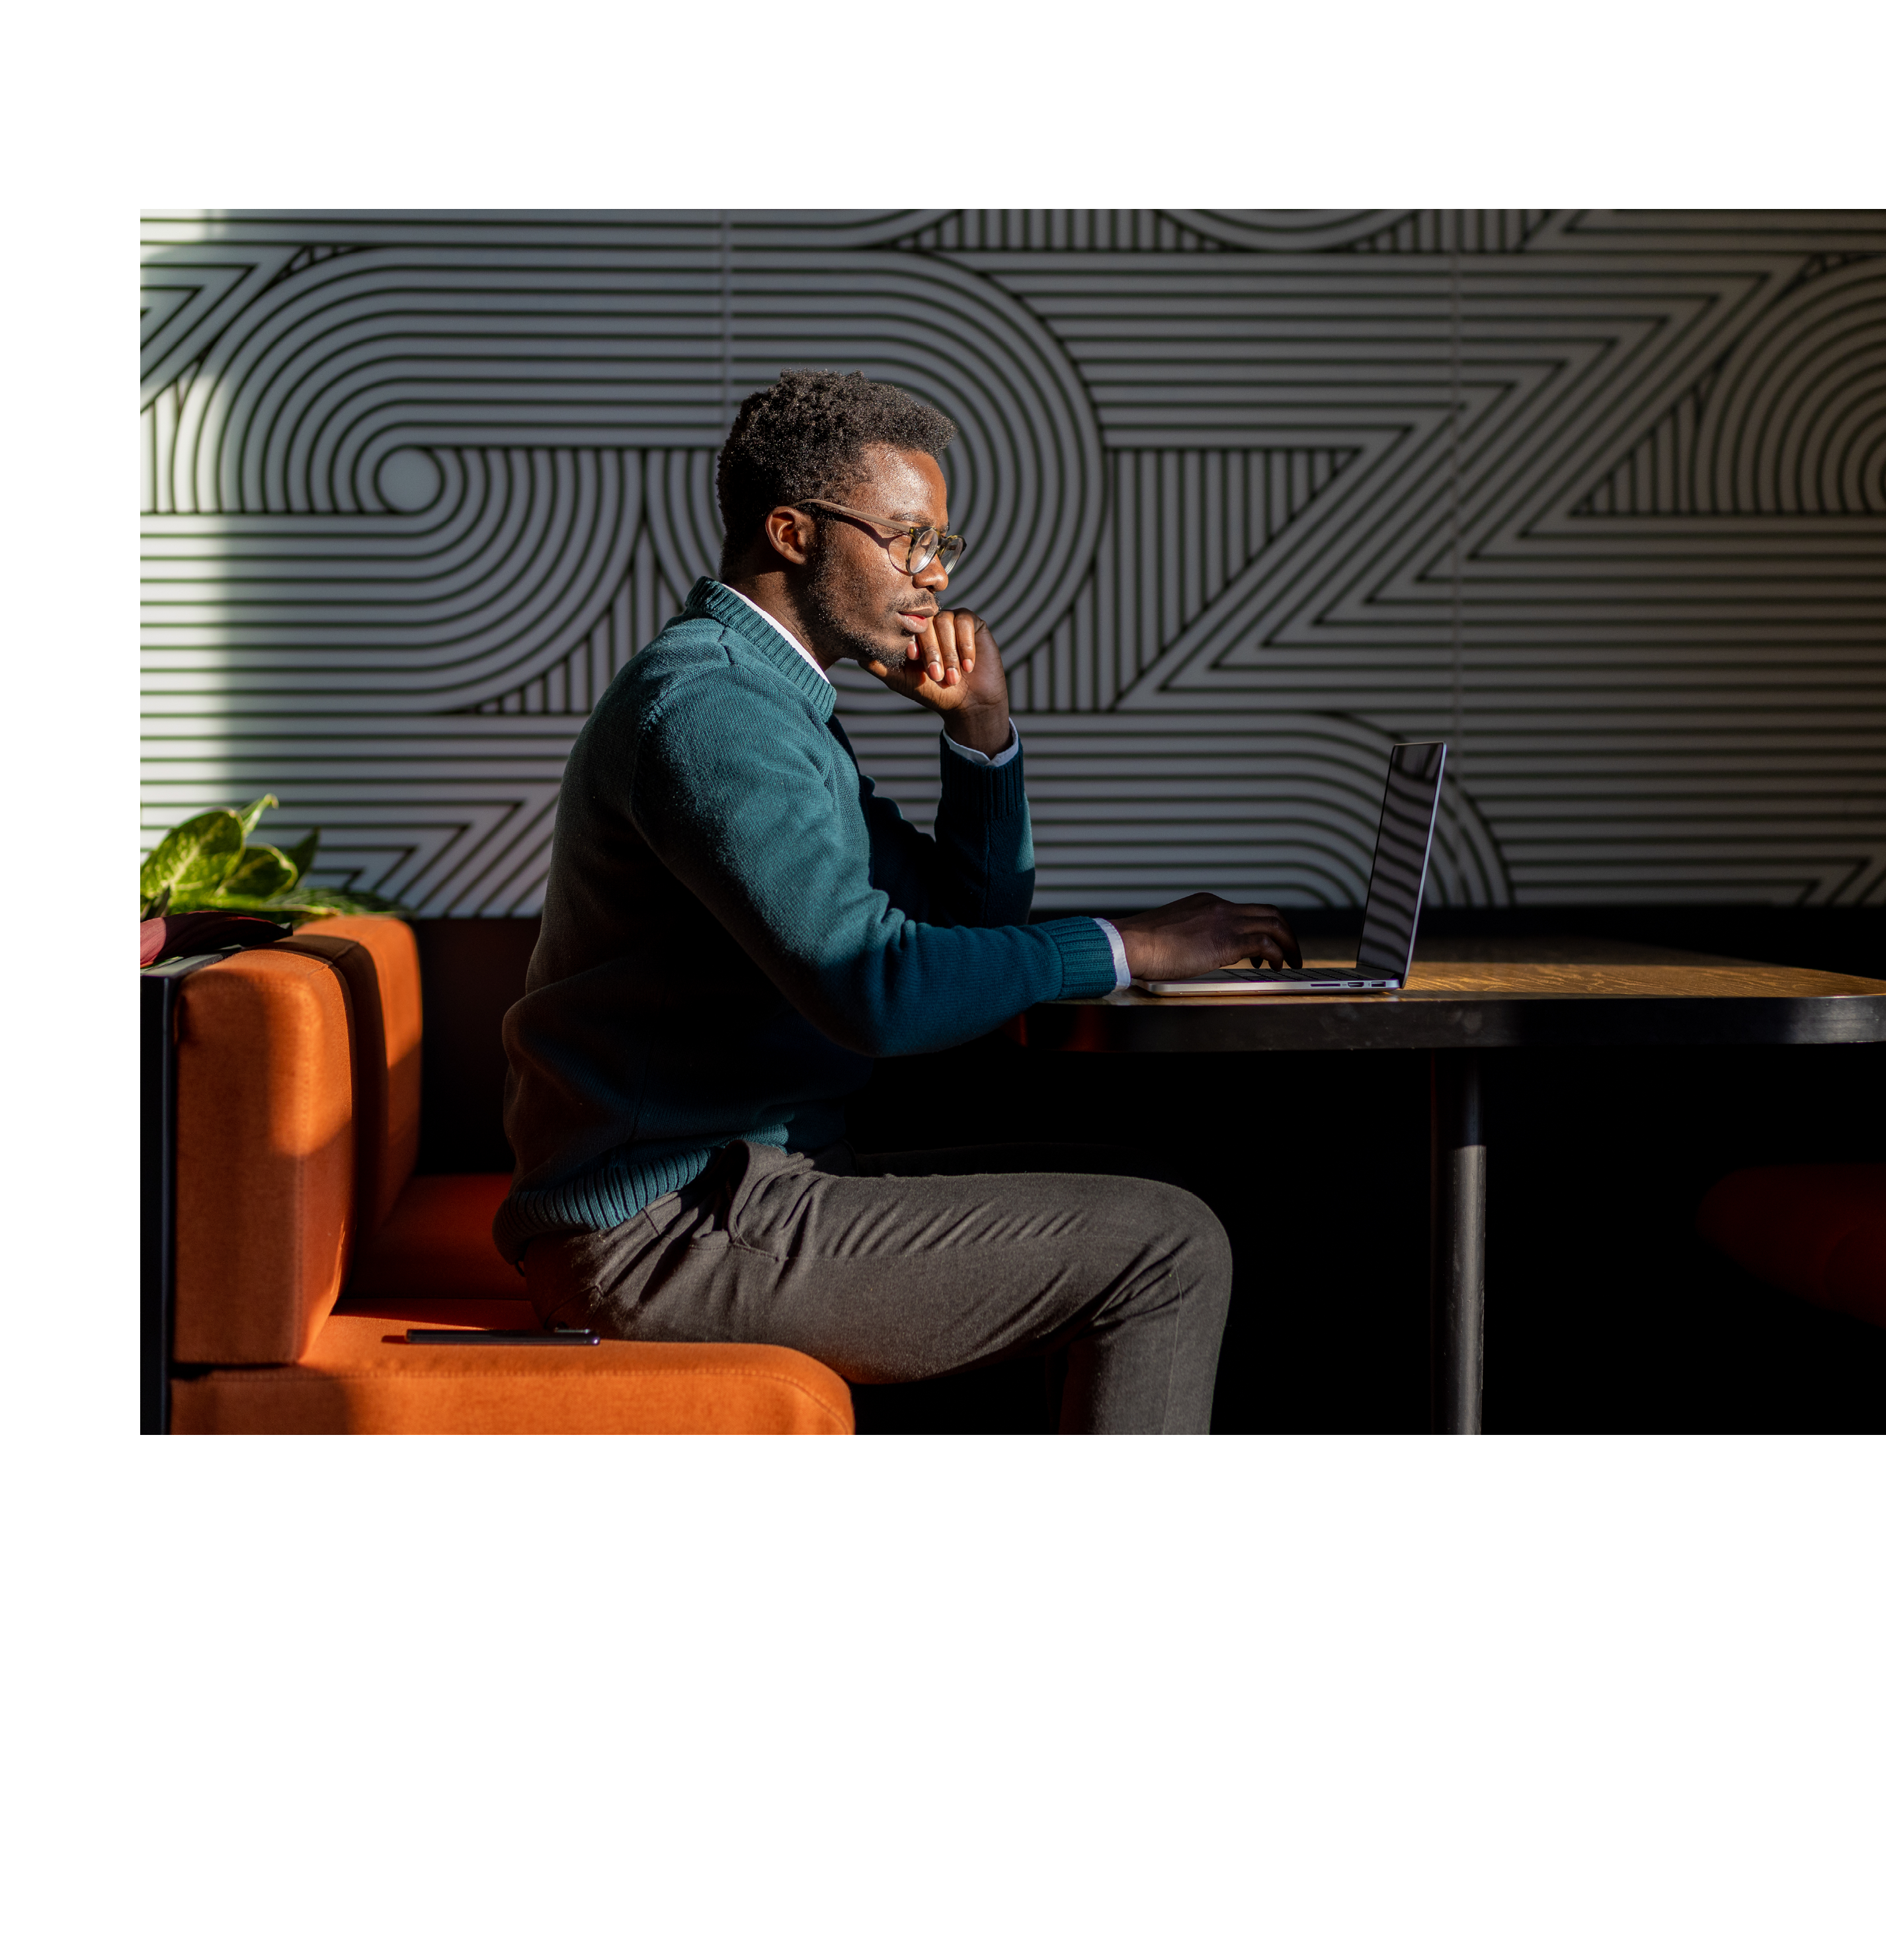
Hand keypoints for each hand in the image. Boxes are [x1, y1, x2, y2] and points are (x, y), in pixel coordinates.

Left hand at [858, 610, 1011, 757]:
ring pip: (946, 622)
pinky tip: (968, 666)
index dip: (912, 643)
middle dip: (932, 652)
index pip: (906, 625)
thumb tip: (858, 652)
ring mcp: (950, 620)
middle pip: (927, 623)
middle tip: (937, 676)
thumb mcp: (901, 680)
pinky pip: (965, 622)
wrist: (969, 704)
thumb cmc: (933, 693)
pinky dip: (965, 645)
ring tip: (953, 678)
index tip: (914, 661)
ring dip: (950, 653)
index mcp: (911, 633)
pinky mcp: (971, 622)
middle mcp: (929, 623)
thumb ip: (879, 665)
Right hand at [1107, 893, 1300, 978]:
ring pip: (1274, 923)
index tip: (1264, 946)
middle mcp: (1220, 906)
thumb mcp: (1174, 932)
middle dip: (1285, 932)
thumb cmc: (1142, 945)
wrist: (1130, 943)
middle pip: (1268, 912)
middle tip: (1289, 951)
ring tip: (1290, 961)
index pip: (1245, 910)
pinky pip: (1265, 943)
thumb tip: (1203, 951)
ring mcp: (1225, 921)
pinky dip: (1276, 955)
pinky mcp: (1227, 940)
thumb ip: (1194, 935)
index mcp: (1206, 903)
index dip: (1262, 927)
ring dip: (1288, 944)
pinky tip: (1274, 967)